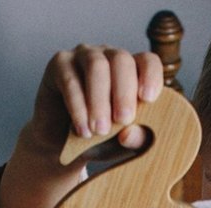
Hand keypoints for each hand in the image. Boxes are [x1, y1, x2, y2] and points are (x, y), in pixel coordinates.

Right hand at [30, 44, 163, 155]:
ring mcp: (84, 57)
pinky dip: (78, 107)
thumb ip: (134, 140)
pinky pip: (70, 80)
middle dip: (124, 92)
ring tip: (100, 130)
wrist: (61, 147)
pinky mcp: (59, 64)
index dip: (150, 76)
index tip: (148, 99)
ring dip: (99, 100)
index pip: (148, 62)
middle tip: (123, 121)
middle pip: (121, 60)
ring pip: (96, 66)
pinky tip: (82, 130)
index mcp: (132, 72)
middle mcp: (109, 57)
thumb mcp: (122, 145)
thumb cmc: (99, 141)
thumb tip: (128, 133)